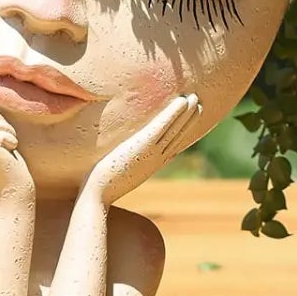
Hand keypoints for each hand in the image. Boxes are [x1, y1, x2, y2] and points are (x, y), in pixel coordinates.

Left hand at [86, 93, 205, 204]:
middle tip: (199, 105)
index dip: (182, 134)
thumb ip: (121, 168)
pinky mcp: (143, 144)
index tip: (190, 124)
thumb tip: (115, 164)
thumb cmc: (100, 189)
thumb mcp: (116, 177)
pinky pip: (162, 126)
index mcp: (149, 166)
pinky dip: (174, 113)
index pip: (171, 147)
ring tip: (195, 98)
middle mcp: (155, 159)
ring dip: (186, 113)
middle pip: (177, 136)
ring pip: (174, 128)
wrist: (97, 197)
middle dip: (188, 120)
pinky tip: (182, 101)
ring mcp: (151, 152)